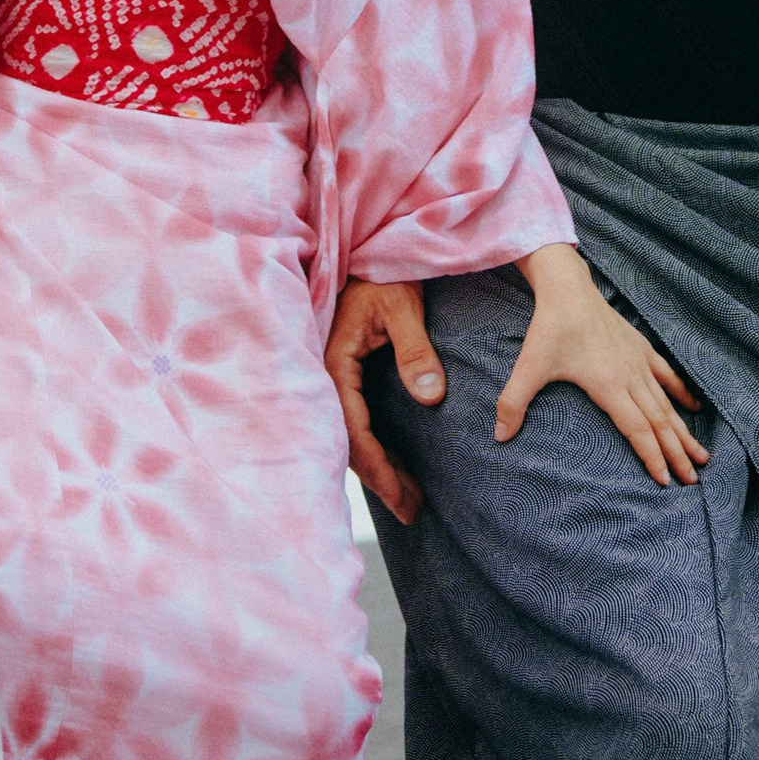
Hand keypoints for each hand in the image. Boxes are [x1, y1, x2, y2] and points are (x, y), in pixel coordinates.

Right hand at [323, 278, 434, 526]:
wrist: (372, 247)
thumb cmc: (386, 274)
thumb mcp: (403, 307)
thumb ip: (415, 350)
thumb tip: (430, 397)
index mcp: (335, 361)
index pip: (355, 429)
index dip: (379, 467)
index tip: (403, 497)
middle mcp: (328, 373)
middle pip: (348, 441)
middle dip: (380, 479)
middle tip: (413, 511)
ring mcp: (334, 373)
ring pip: (350, 434)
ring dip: (378, 466)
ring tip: (409, 499)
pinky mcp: (345, 371)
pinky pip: (354, 419)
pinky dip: (373, 445)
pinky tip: (394, 462)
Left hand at [502, 243, 706, 488]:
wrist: (568, 289)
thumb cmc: (549, 329)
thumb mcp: (528, 367)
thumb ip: (513, 402)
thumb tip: (500, 436)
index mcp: (608, 386)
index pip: (638, 430)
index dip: (652, 457)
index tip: (666, 481)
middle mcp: (630, 377)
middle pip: (660, 423)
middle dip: (677, 454)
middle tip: (693, 480)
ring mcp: (639, 361)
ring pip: (667, 404)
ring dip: (684, 432)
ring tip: (702, 456)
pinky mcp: (641, 348)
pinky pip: (668, 376)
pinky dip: (682, 394)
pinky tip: (695, 409)